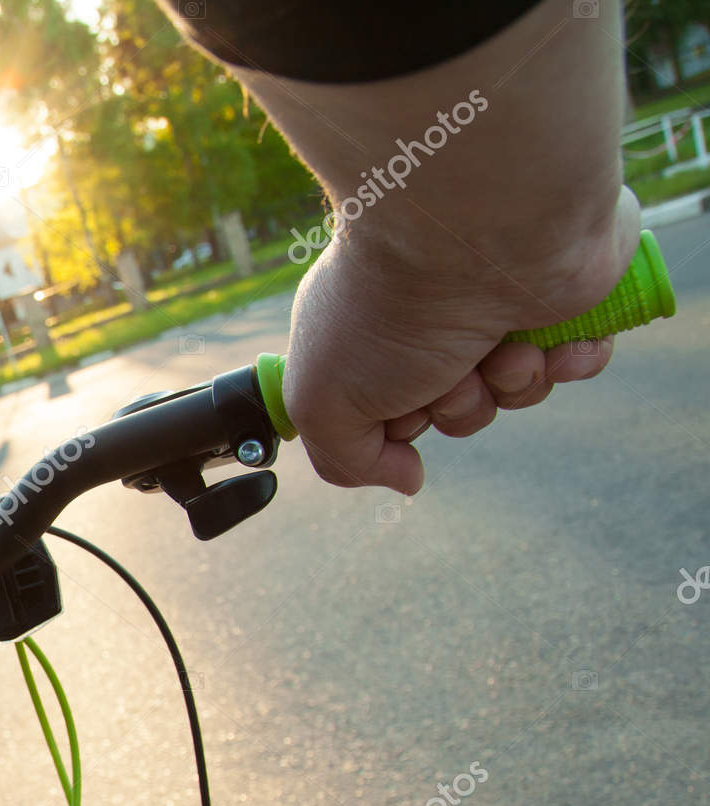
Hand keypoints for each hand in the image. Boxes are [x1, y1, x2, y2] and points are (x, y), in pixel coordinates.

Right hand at [281, 189, 640, 493]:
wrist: (474, 232)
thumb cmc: (385, 312)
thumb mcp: (321, 405)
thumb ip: (344, 462)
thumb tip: (409, 478)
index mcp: (369, 335)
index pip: (389, 412)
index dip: (394, 426)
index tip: (390, 406)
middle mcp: (432, 319)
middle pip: (455, 409)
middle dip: (456, 406)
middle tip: (446, 373)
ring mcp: (498, 305)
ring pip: (516, 390)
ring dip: (507, 384)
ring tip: (495, 347)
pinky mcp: (562, 296)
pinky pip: (578, 362)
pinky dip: (567, 363)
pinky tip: (545, 340)